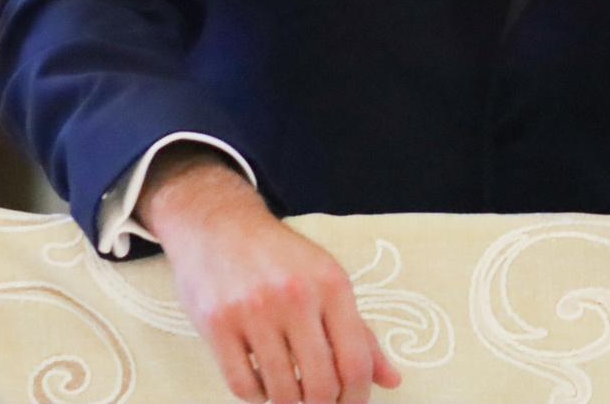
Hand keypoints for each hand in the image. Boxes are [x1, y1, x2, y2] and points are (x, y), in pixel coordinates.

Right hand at [140, 151, 401, 402]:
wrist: (218, 224)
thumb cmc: (280, 259)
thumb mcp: (327, 281)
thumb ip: (359, 333)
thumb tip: (393, 380)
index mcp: (332, 285)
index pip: (355, 362)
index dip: (357, 398)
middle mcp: (296, 296)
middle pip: (320, 385)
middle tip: (318, 403)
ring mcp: (254, 310)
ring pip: (280, 391)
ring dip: (287, 403)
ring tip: (289, 391)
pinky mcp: (217, 323)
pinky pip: (242, 386)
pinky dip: (256, 395)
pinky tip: (260, 381)